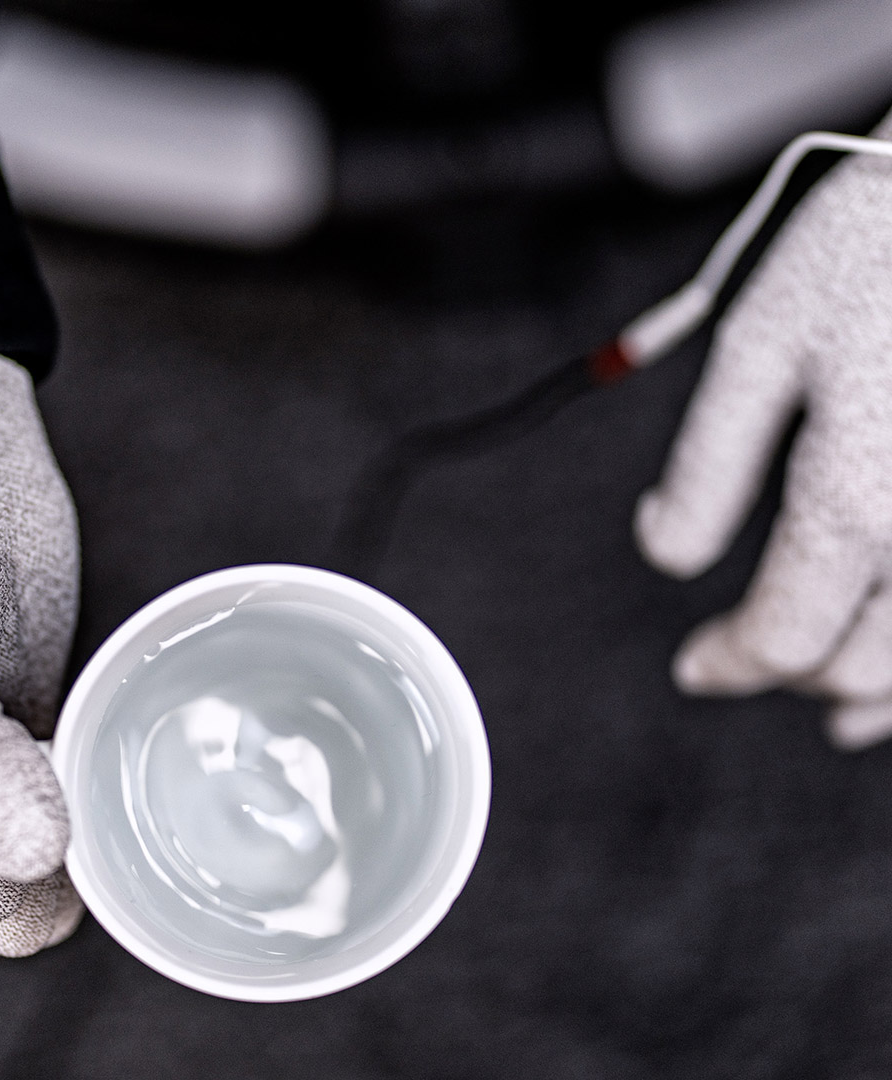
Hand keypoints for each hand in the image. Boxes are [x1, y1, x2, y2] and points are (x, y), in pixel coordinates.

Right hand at [0, 352, 81, 953]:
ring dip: (67, 816)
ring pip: (26, 850)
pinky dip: (78, 781)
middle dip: (34, 841)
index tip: (31, 778)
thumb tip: (34, 858)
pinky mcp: (5, 731)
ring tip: (71, 739)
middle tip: (59, 755)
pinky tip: (87, 738)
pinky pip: (51, 794)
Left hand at [634, 130, 891, 749]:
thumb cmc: (871, 248)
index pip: (781, 637)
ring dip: (873, 688)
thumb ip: (708, 467)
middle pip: (859, 667)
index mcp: (859, 500)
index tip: (697, 665)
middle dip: (789, 670)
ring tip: (829, 704)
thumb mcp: (758, 348)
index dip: (728, 661)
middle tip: (743, 656)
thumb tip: (665, 550)